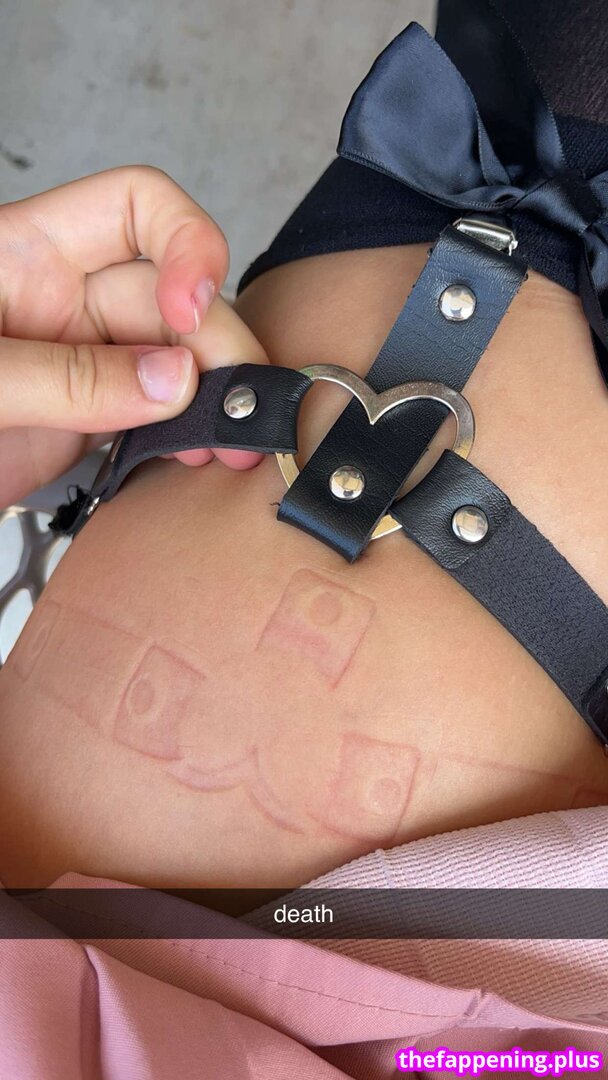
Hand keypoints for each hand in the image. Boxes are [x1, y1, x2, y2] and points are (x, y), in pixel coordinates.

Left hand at [0, 166, 266, 506]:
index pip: (136, 208)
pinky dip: (190, 435)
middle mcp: (67, 301)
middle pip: (173, 297)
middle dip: (216, 343)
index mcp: (29, 253)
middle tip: (240, 401)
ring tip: (234, 446)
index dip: (183, 242)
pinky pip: (158, 417)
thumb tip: (174, 380)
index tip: (189, 303)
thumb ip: (67, 377)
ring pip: (178, 362)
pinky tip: (204, 457)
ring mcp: (84, 365)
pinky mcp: (88, 423)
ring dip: (217, 397)